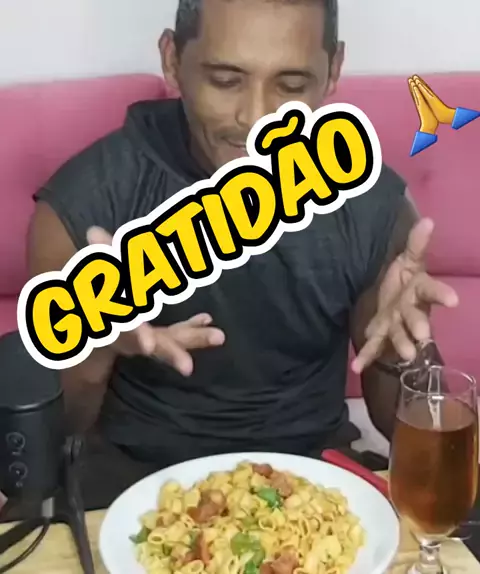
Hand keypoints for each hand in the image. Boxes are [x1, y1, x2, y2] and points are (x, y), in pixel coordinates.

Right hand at [86, 226, 224, 375]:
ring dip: (194, 339)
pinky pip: (177, 333)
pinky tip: (208, 318)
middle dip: (170, 353)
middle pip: (150, 345)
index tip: (147, 345)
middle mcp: (130, 335)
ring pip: (170, 342)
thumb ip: (99, 254)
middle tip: (187, 367)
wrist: (89, 313)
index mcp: (115, 320)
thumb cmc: (96, 289)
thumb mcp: (96, 272)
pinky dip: (192, 327)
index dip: (134, 336)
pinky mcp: (158, 335)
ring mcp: (145, 338)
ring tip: (219, 337)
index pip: (125, 330)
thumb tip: (93, 231)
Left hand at [352, 218, 457, 373]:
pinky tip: (357, 367)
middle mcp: (411, 310)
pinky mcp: (380, 332)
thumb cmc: (405, 278)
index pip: (432, 290)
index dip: (442, 295)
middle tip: (424, 337)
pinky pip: (374, 345)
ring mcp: (395, 323)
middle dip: (419, 326)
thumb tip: (428, 220)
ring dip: (401, 344)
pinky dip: (366, 356)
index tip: (454, 301)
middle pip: (416, 318)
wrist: (393, 295)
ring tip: (406, 355)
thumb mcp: (409, 259)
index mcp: (419, 291)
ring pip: (398, 334)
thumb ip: (417, 243)